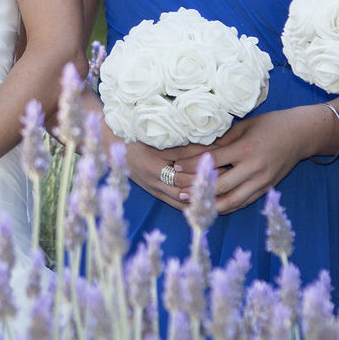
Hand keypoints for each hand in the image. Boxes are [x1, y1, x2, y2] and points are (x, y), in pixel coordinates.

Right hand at [125, 118, 248, 208]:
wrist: (110, 142)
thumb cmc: (134, 134)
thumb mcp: (158, 138)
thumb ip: (183, 145)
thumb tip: (211, 147)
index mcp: (152, 167)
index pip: (184, 176)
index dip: (203, 173)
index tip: (223, 166)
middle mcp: (152, 182)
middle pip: (185, 191)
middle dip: (206, 187)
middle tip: (227, 180)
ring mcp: (153, 189)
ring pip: (181, 202)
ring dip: (201, 199)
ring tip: (221, 193)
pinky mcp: (154, 192)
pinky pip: (175, 204)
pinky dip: (191, 205)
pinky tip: (206, 203)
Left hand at [162, 107, 333, 214]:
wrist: (302, 134)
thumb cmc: (270, 125)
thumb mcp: (245, 126)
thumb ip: (223, 140)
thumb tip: (196, 149)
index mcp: (245, 149)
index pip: (212, 161)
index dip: (192, 166)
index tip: (176, 167)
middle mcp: (254, 168)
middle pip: (220, 186)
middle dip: (198, 190)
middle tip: (179, 192)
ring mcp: (262, 181)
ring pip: (232, 200)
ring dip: (211, 205)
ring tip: (193, 205)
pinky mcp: (267, 188)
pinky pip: (244, 202)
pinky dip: (227, 206)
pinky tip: (213, 207)